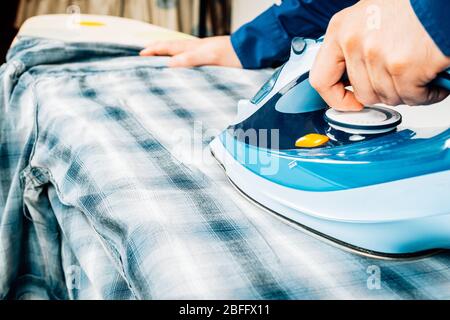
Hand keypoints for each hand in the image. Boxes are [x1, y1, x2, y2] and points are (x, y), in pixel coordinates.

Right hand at [140, 36, 241, 67]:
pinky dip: (180, 63)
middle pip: (171, 49)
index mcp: (191, 47)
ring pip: (179, 54)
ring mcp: (202, 54)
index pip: (166, 48)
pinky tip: (183, 69)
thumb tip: (168, 64)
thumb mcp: (209, 56)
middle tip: (145, 57)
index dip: (153, 51)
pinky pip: (189, 60)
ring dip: (167, 57)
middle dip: (157, 52)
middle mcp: (194, 49)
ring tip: (159, 63)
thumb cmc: (231, 54)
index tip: (140, 55)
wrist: (250, 52)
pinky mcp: (210, 60)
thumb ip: (189, 59)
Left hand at [310, 0, 449, 110]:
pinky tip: (432, 80)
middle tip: (399, 80)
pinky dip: (426, 94)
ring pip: (386, 97)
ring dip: (406, 91)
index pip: (321, 79)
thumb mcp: (369, 17)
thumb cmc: (413, 3)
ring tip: (418, 73)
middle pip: (362, 92)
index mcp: (341, 29)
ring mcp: (376, 55)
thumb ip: (353, 46)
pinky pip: (411, 97)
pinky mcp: (402, 66)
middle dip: (384, 92)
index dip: (336, 98)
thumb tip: (349, 76)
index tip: (348, 102)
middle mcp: (354, 41)